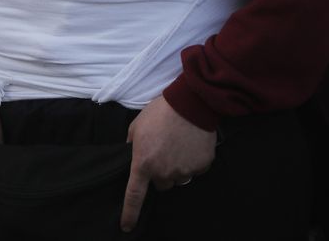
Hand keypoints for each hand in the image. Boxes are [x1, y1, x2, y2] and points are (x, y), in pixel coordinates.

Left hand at [120, 97, 216, 231]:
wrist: (191, 102)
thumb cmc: (160, 111)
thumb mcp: (136, 126)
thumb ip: (132, 145)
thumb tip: (133, 154)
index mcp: (143, 164)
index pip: (134, 196)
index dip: (129, 214)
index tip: (127, 226)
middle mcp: (164, 172)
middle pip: (161, 184)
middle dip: (161, 173)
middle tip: (164, 152)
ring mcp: (184, 170)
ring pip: (179, 178)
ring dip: (177, 167)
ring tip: (180, 145)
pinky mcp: (202, 164)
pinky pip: (196, 169)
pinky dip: (194, 160)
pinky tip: (192, 144)